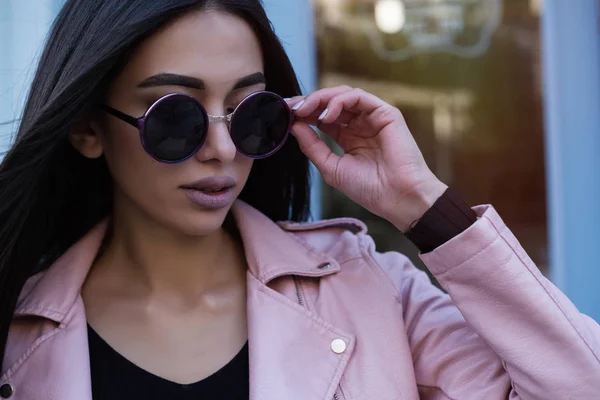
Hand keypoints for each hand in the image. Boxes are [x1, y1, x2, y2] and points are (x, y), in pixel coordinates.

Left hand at [287, 86, 447, 231]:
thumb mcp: (331, 168)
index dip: (303, 113)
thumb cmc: (369, 189)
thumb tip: (294, 125)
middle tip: (290, 108)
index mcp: (349, 137)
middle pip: (330, 103)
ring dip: (320, 99)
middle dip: (307, 102)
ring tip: (304, 110)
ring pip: (343, 95)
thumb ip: (313, 147)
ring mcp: (373, 117)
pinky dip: (339, 102)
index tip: (283, 114)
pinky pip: (359, 97)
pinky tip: (325, 116)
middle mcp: (360, 124)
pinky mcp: (386, 113)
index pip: (322, 117)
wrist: (397, 198)